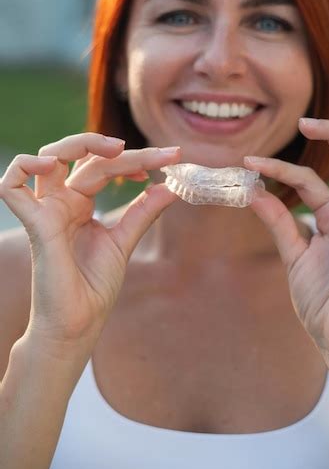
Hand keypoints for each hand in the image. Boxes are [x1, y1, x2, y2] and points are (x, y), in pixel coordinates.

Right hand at [0, 133, 180, 347]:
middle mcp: (62, 202)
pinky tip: (52, 164)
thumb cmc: (94, 287)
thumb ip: (143, 212)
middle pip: (84, 158)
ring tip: (115, 150)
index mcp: (80, 204)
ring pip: (47, 158)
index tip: (172, 158)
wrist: (79, 324)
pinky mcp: (36, 225)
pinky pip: (11, 187)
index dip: (138, 159)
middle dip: (121, 150)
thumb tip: (169, 186)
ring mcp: (47, 210)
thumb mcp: (124, 241)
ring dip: (77, 144)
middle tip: (157, 155)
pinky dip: (24, 167)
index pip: (105, 167)